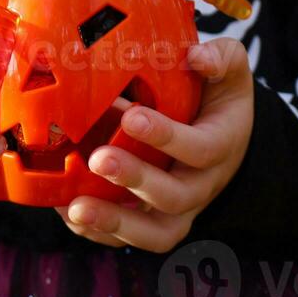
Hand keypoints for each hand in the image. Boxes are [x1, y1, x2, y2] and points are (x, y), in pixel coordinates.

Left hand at [55, 37, 253, 252]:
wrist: (222, 140)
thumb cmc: (216, 99)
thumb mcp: (230, 72)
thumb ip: (220, 59)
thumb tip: (197, 56)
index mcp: (220, 147)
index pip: (200, 149)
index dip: (166, 137)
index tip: (132, 116)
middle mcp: (201, 186)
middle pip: (173, 196)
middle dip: (134, 179)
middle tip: (98, 158)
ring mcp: (177, 211)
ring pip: (154, 233)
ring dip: (114, 221)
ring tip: (75, 207)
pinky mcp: (152, 223)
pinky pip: (129, 239)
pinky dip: (99, 231)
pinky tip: (67, 213)